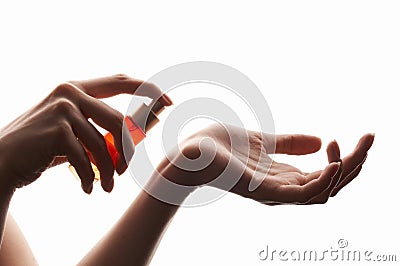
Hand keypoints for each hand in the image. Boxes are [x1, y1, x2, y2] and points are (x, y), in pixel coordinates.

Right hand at [0, 75, 171, 193]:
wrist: (4, 160)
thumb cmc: (45, 146)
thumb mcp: (76, 131)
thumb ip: (103, 127)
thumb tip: (144, 129)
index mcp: (79, 88)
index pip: (122, 80)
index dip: (148, 89)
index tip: (168, 102)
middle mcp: (71, 92)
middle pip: (119, 121)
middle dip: (128, 150)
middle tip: (126, 171)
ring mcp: (62, 109)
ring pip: (104, 143)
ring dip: (110, 170)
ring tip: (108, 187)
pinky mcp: (56, 130)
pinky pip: (87, 158)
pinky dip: (90, 177)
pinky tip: (88, 187)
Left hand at [159, 124, 373, 204]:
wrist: (190, 151)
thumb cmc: (220, 146)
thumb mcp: (263, 140)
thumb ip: (289, 143)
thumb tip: (321, 140)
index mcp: (285, 178)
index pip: (326, 176)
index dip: (349, 159)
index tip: (362, 135)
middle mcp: (284, 190)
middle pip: (332, 185)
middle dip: (356, 163)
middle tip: (370, 138)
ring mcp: (275, 193)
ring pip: (325, 192)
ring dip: (346, 170)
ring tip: (356, 146)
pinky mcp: (265, 192)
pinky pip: (304, 196)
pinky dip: (324, 182)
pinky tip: (335, 162)